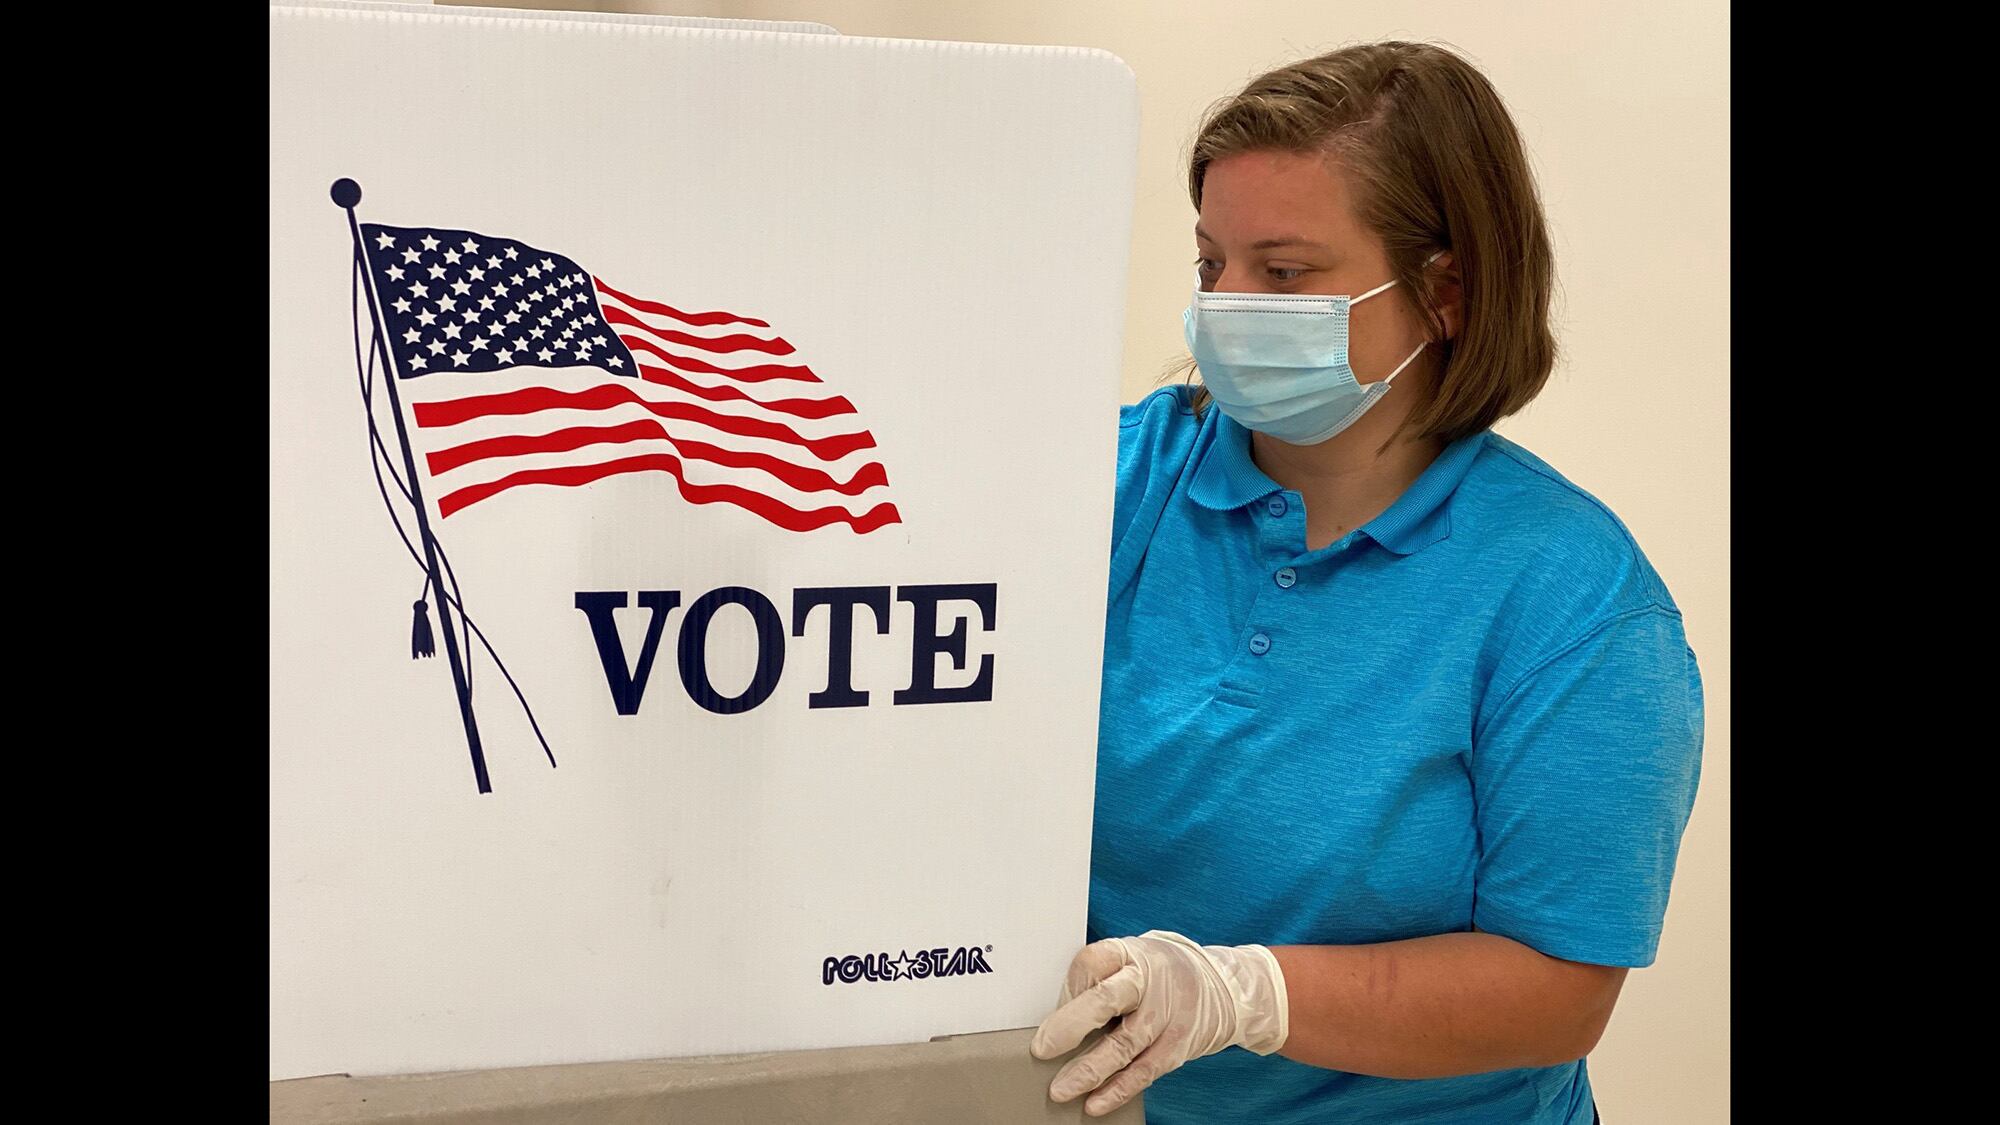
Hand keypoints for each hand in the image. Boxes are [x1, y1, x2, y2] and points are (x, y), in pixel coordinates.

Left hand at [1029, 930, 1288, 1115]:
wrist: (1222, 986)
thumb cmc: (1158, 974)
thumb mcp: (1132, 959)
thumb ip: (1098, 980)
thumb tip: (1054, 1020)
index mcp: (1131, 953)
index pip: (1092, 961)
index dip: (1070, 984)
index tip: (1050, 1005)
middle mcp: (1150, 981)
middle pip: (1107, 999)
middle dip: (1071, 1025)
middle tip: (1042, 1048)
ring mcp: (1166, 1015)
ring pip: (1124, 1045)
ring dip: (1089, 1071)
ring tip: (1061, 1089)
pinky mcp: (1177, 1046)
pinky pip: (1143, 1072)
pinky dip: (1116, 1090)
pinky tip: (1093, 1103)